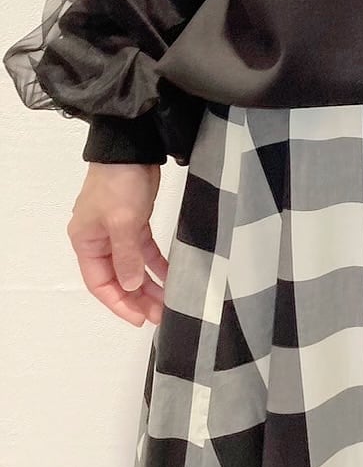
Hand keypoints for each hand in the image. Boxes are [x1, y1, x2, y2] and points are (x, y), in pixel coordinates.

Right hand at [67, 163, 167, 326]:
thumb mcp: (123, 222)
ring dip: (149, 284)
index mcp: (86, 243)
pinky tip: (172, 277)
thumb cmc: (120, 184)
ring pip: (134, 266)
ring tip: (168, 302)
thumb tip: (131, 286)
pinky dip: (157, 264)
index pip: (100, 283)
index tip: (139, 318)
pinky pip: (145, 251)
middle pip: (117, 278)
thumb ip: (127, 256)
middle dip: (137, 298)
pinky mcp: (136, 221)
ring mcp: (118, 231)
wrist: (132, 148)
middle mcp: (99, 240)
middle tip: (160, 315)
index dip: (119, 303)